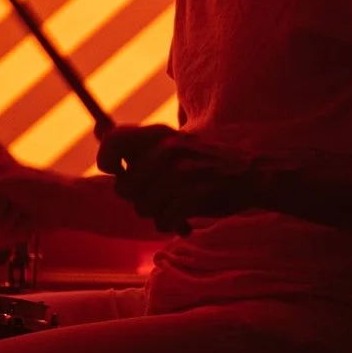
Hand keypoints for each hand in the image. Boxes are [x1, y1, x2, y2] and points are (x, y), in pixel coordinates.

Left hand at [97, 125, 271, 233]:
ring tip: (172, 206)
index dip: (107, 161)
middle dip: (136, 200)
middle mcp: (168, 149)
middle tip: (157, 197)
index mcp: (160, 134)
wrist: (253, 175)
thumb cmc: (205, 163)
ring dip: (155, 214)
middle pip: (124, 187)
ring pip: (142, 207)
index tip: (117, 171)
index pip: (113, 142)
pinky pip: (163, 219)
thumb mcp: (172, 144)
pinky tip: (181, 220)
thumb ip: (135, 141)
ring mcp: (183, 171)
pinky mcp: (195, 193)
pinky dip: (169, 224)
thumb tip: (97, 128)